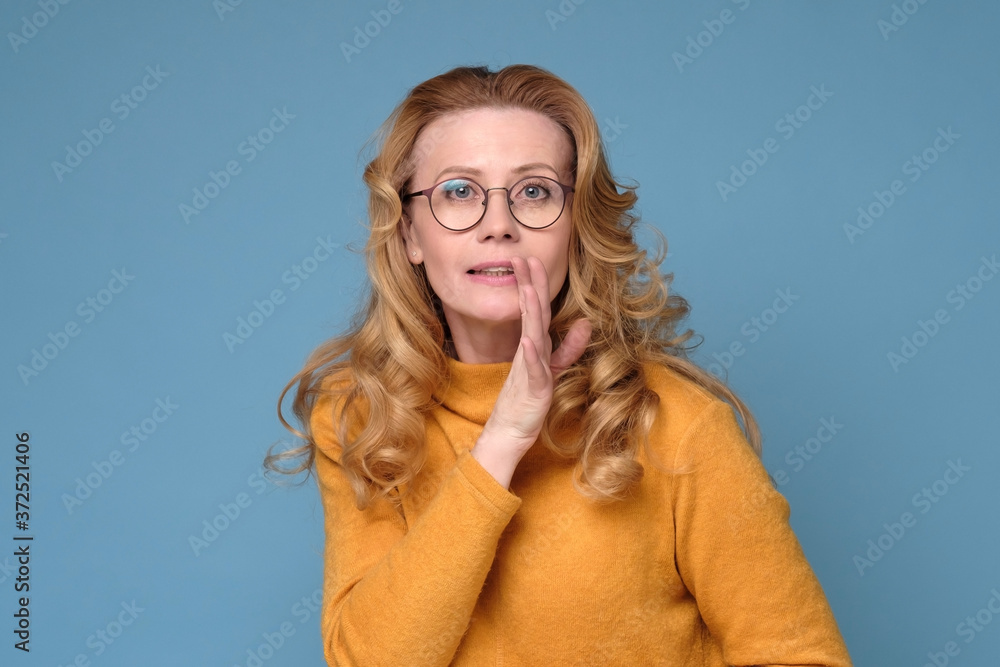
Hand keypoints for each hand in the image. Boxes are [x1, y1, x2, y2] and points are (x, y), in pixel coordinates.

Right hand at [478, 256, 590, 457]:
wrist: (510, 432)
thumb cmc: (528, 400)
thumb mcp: (552, 369)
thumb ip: (569, 347)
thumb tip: (586, 323)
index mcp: (535, 345)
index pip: (536, 309)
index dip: (534, 284)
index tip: (531, 259)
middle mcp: (530, 352)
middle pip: (531, 314)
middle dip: (528, 286)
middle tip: (521, 259)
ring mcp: (529, 368)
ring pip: (531, 335)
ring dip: (530, 312)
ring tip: (528, 289)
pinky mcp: (532, 388)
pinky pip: (532, 369)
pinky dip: (531, 353)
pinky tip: (529, 340)